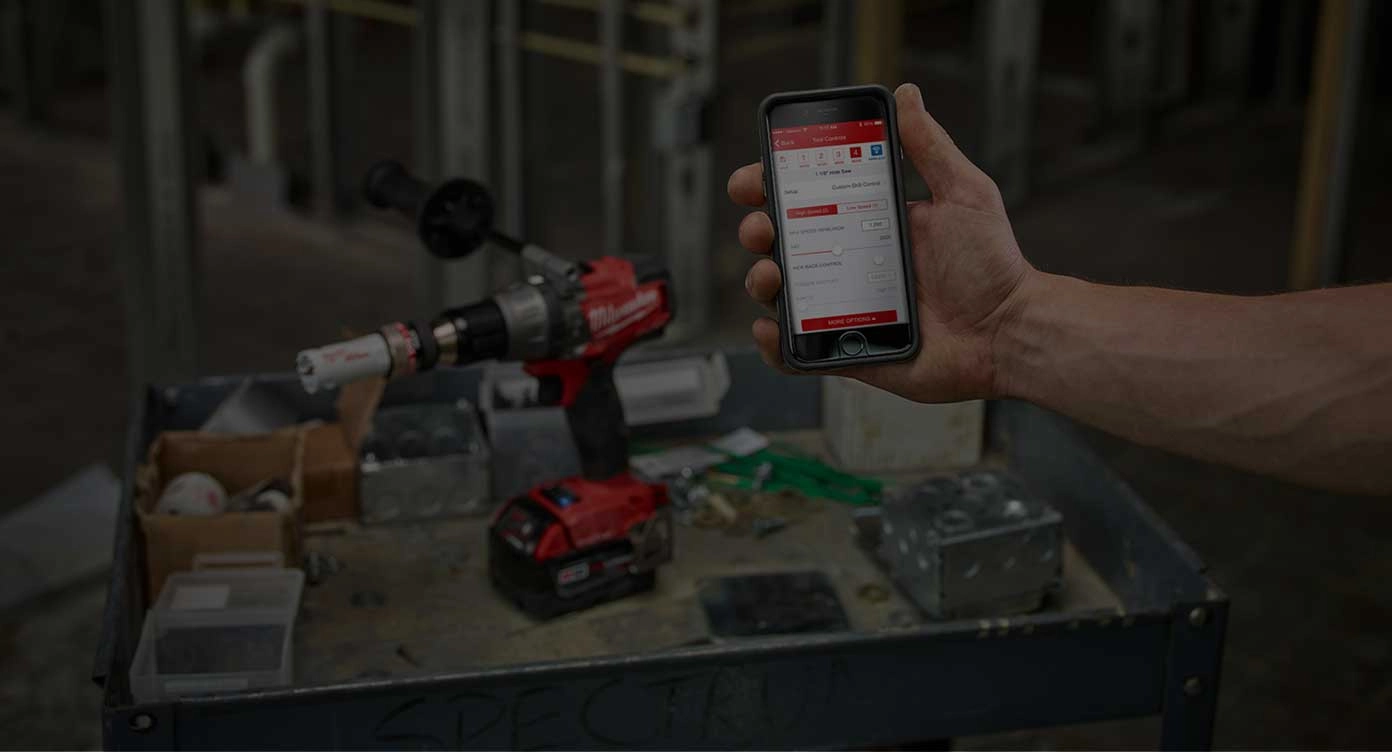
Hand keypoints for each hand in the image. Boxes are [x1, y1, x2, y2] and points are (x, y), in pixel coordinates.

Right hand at [728, 83, 1035, 402]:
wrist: (1009, 332)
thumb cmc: (993, 266)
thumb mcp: (964, 193)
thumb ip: (930, 147)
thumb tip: (907, 95)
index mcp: (870, 225)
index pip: (807, 201)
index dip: (771, 188)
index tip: (755, 180)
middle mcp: (852, 266)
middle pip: (783, 245)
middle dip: (757, 231)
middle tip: (762, 228)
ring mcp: (846, 310)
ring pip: (782, 296)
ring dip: (760, 281)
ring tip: (772, 276)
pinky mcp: (849, 352)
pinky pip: (798, 355)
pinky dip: (774, 346)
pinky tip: (771, 329)